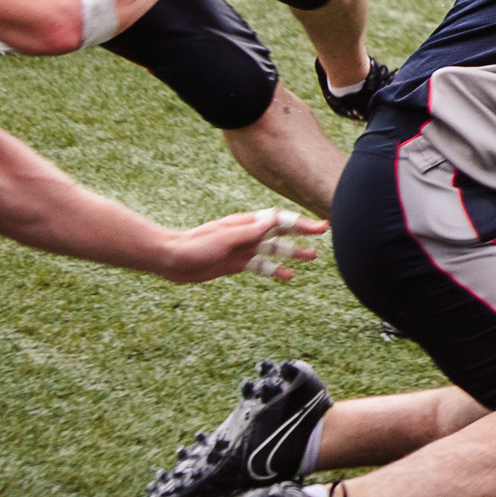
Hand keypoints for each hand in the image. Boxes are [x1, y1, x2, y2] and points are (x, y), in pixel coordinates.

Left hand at [158, 207, 326, 284]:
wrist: (171, 259)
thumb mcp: (224, 237)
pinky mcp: (237, 264)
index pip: (280, 220)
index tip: (319, 226)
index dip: (301, 222)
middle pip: (281, 232)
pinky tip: (288, 277)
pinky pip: (261, 267)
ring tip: (312, 257)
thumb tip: (274, 219)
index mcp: (247, 223)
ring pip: (274, 250)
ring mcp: (243, 249)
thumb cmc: (194, 245)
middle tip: (324, 232)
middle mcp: (248, 234)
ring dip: (293, 253)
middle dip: (303, 232)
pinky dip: (275, 270)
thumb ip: (249, 230)